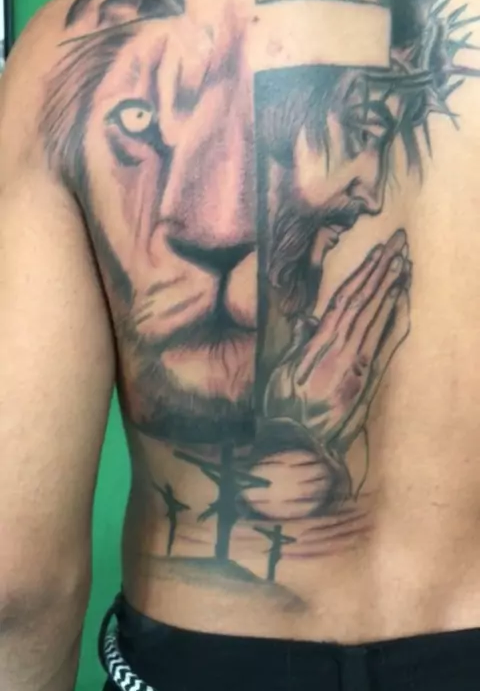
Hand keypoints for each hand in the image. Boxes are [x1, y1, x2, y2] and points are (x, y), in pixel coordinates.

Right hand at [264, 230, 411, 455]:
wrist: (299, 447)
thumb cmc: (282, 410)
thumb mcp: (279, 373)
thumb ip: (297, 344)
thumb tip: (309, 320)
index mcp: (319, 347)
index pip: (345, 301)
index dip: (363, 274)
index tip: (377, 252)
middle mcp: (342, 353)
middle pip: (366, 303)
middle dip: (383, 270)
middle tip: (399, 243)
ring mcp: (358, 368)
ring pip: (378, 319)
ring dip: (392, 288)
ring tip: (404, 262)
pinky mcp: (368, 382)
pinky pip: (385, 346)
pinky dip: (395, 321)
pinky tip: (403, 302)